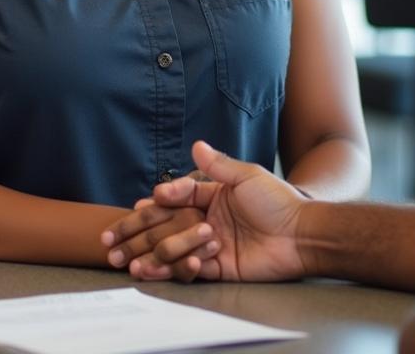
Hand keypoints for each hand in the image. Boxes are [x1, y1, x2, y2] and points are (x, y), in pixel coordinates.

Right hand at [102, 140, 307, 282]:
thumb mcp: (247, 176)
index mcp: (211, 197)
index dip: (159, 201)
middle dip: (139, 233)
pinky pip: (191, 269)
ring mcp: (210, 245)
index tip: (144, 201)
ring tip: (130, 262)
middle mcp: (206, 221)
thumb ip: (219, 165)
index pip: (177, 199)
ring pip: (173, 250)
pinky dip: (177, 268)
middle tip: (113, 239)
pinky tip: (165, 267)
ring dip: (152, 255)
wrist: (301, 234)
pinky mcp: (219, 268)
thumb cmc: (278, 201)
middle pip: (166, 227)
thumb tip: (196, 144)